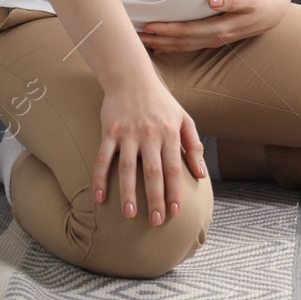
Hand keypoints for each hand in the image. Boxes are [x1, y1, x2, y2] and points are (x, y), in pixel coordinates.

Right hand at [96, 76, 206, 225]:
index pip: (174, 168)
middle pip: (153, 172)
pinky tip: (99, 197)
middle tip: (156, 222)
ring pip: (128, 168)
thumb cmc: (161, 102)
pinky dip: (100, 178)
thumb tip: (201, 174)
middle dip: (155, 198)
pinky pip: (103, 158)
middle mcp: (150, 134)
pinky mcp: (109, 131)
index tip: (175, 212)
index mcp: (170, 133)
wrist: (132, 78)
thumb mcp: (184, 118)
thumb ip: (194, 145)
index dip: (175, 192)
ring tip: (129, 215)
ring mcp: (128, 133)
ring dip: (128, 193)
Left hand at [138, 0, 288, 53]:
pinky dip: (171, 46)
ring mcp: (212, 40)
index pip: (187, 31)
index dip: (167, 30)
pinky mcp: (211, 38)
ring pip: (181, 46)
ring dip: (160, 45)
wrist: (272, 12)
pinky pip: (187, 45)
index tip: (149, 26)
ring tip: (140, 42)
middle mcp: (214, 37)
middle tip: (134, 37)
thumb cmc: (261, 2)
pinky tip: (158, 47)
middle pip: (180, 42)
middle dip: (157, 40)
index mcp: (221, 29)